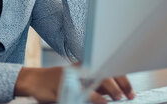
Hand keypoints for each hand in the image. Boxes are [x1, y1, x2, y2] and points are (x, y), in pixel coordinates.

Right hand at [14, 66, 135, 103]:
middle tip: (129, 95)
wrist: (35, 81)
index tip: (131, 92)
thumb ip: (95, 86)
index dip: (122, 80)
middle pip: (106, 73)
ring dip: (110, 90)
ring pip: (96, 80)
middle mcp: (82, 70)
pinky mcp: (64, 86)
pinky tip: (102, 102)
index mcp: (87, 66)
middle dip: (120, 84)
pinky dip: (93, 97)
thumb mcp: (79, 81)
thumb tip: (115, 93)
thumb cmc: (58, 82)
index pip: (109, 69)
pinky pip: (81, 92)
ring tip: (118, 97)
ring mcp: (73, 78)